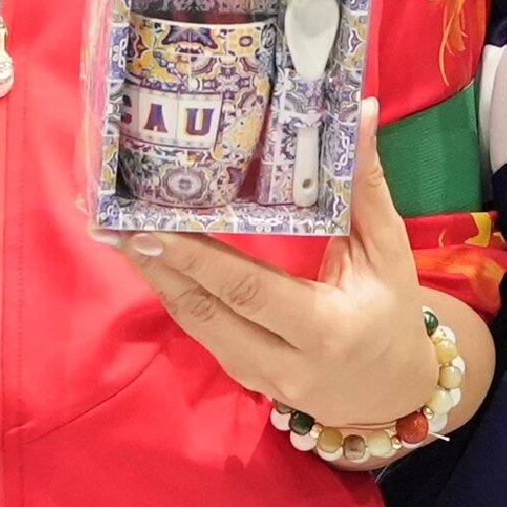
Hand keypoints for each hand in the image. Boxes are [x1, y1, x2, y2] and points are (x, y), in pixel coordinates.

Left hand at [131, 144, 450, 434]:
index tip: (151, 230)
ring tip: (118, 237)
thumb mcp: (389, 251)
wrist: (393, 393)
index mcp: (324, 329)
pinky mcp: (244, 379)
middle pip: (206, 312)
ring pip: (195, 327)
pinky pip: (203, 334)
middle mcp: (284, 362)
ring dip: (156, 280)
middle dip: (158, 267)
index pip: (248, 291)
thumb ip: (365, 186)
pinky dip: (176, 296)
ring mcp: (259, 378)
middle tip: (114, 225)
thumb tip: (362, 112)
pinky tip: (153, 263)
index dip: (196, 262)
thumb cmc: (392, 314)